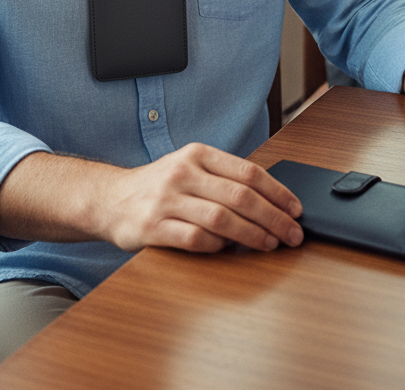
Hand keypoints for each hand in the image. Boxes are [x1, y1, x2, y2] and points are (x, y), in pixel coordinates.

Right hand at [100, 142, 303, 253]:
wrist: (109, 199)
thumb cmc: (158, 186)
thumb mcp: (189, 167)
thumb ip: (223, 177)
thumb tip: (272, 199)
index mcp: (197, 154)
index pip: (248, 172)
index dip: (278, 192)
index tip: (296, 209)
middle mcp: (182, 173)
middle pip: (240, 196)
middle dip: (274, 218)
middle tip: (293, 234)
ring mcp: (166, 200)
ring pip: (222, 219)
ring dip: (253, 235)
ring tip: (271, 244)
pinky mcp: (153, 228)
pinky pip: (195, 239)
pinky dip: (218, 247)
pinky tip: (229, 250)